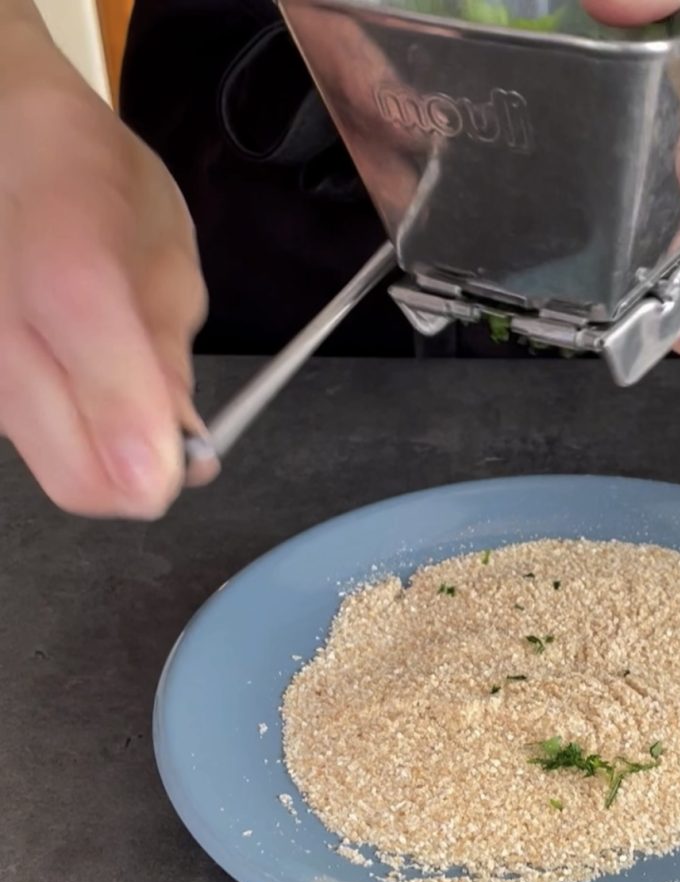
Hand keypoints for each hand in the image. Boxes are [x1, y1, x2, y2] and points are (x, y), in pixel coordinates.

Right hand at [0, 10, 208, 518]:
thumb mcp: (164, 261)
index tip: (193, 457)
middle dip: (136, 477)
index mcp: (75, 277)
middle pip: (80, 480)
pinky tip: (70, 366)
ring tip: (112, 373)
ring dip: (98, 448)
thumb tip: (185, 453)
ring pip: (50, 462)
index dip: (164, 462)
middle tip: (164, 433)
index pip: (121, 413)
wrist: (2, 137)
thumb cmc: (94, 183)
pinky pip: (25, 433)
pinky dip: (63, 423)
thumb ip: (168, 359)